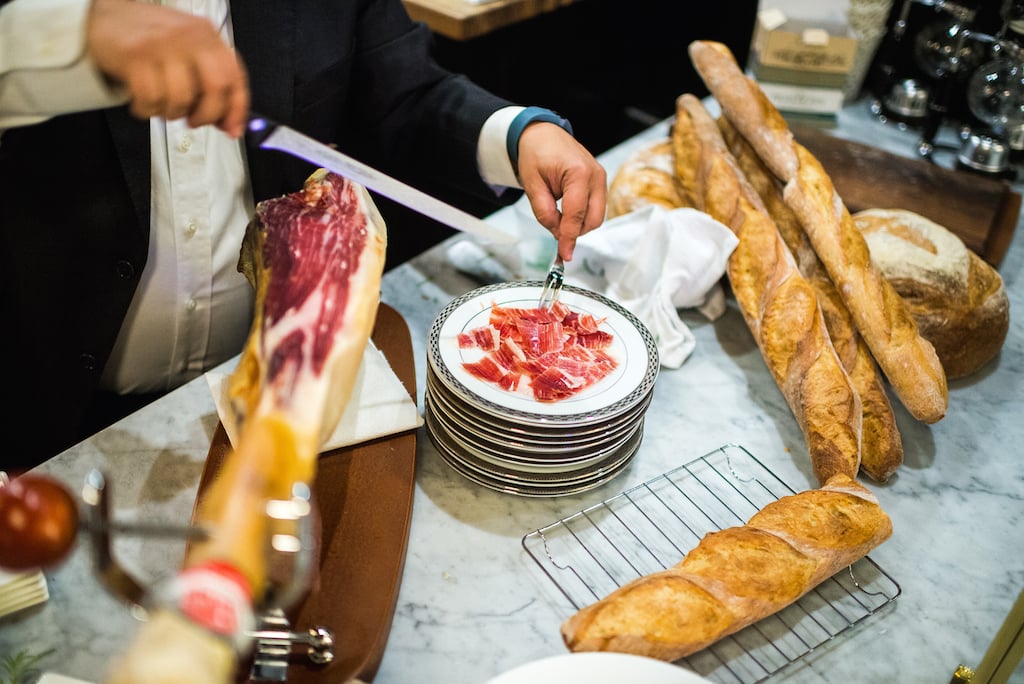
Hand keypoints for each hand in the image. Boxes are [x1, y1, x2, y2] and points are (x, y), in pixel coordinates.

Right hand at [85, 0, 249, 136]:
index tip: (231, 128)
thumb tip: (228, 123)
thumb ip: (209, 82)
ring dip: (171, 113)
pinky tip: (143, 102)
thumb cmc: (149, 38)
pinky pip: (151, 100)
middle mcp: (188, 37)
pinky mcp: (135, 57)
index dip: (237, 109)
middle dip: (207, 114)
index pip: (235, 77)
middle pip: (216, 88)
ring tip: (162, 104)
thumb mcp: (188, 51)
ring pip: (182, 99)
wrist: (105, 17)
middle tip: (194, 120)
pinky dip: (147, 110)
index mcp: (207, 35)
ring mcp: (161, 46)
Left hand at [516, 123, 606, 260]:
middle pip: (592, 220)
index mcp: (579, 173)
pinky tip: (566, 211)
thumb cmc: (536, 154)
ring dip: (578, 224)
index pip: (576, 214)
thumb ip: (544, 212)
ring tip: (557, 215)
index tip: (564, 254)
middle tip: (554, 230)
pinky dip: (581, 216)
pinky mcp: (600, 182)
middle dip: (574, 231)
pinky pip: (595, 208)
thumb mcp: (532, 185)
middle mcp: (596, 175)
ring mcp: (601, 178)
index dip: (569, 237)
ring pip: (596, 217)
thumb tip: (557, 234)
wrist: (543, 135)